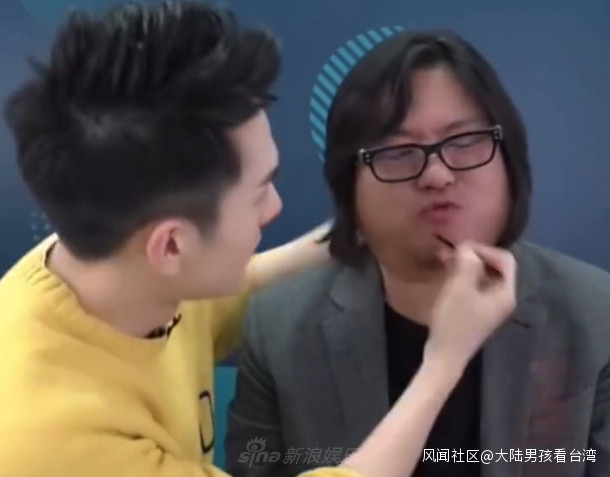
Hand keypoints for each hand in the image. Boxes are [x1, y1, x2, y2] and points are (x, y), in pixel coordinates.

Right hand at [424, 241, 516, 373]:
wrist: (445, 356)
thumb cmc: (455, 322)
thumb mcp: (460, 288)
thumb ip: (467, 263)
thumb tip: (468, 248)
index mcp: (506, 293)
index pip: (506, 260)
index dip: (485, 249)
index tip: (462, 248)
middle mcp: (503, 299)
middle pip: (496, 267)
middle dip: (475, 257)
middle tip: (452, 254)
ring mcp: (491, 307)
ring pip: (484, 277)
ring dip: (467, 266)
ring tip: (446, 262)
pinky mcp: (478, 313)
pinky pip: (475, 287)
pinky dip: (463, 278)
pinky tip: (447, 277)